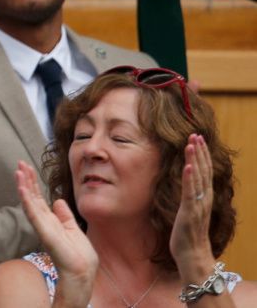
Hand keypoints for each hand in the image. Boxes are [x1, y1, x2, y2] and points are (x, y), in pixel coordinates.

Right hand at [15, 161, 95, 306]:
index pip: (38, 197)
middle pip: (32, 196)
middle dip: (26, 179)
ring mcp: (42, 226)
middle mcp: (43, 221)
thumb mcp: (73, 228)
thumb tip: (57, 201)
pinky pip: (33, 214)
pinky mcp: (44, 232)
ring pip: (30, 202)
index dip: (33, 182)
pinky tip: (22, 189)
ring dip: (23, 186)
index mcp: (50, 220)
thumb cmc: (79, 254)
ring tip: (18, 171)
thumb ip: (64, 215)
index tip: (28, 168)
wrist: (82, 271)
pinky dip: (26, 201)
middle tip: (20, 163)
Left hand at [170, 134, 218, 280]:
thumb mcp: (189, 209)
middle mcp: (203, 198)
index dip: (201, 154)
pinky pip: (190, 192)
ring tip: (192, 143)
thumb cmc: (188, 233)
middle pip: (203, 170)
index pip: (203, 171)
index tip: (197, 138)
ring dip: (194, 159)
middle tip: (195, 134)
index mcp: (203, 197)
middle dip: (199, 152)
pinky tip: (187, 165)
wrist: (192, 254)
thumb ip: (189, 196)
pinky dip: (189, 178)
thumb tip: (185, 183)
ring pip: (197, 178)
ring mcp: (197, 205)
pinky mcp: (189, 212)